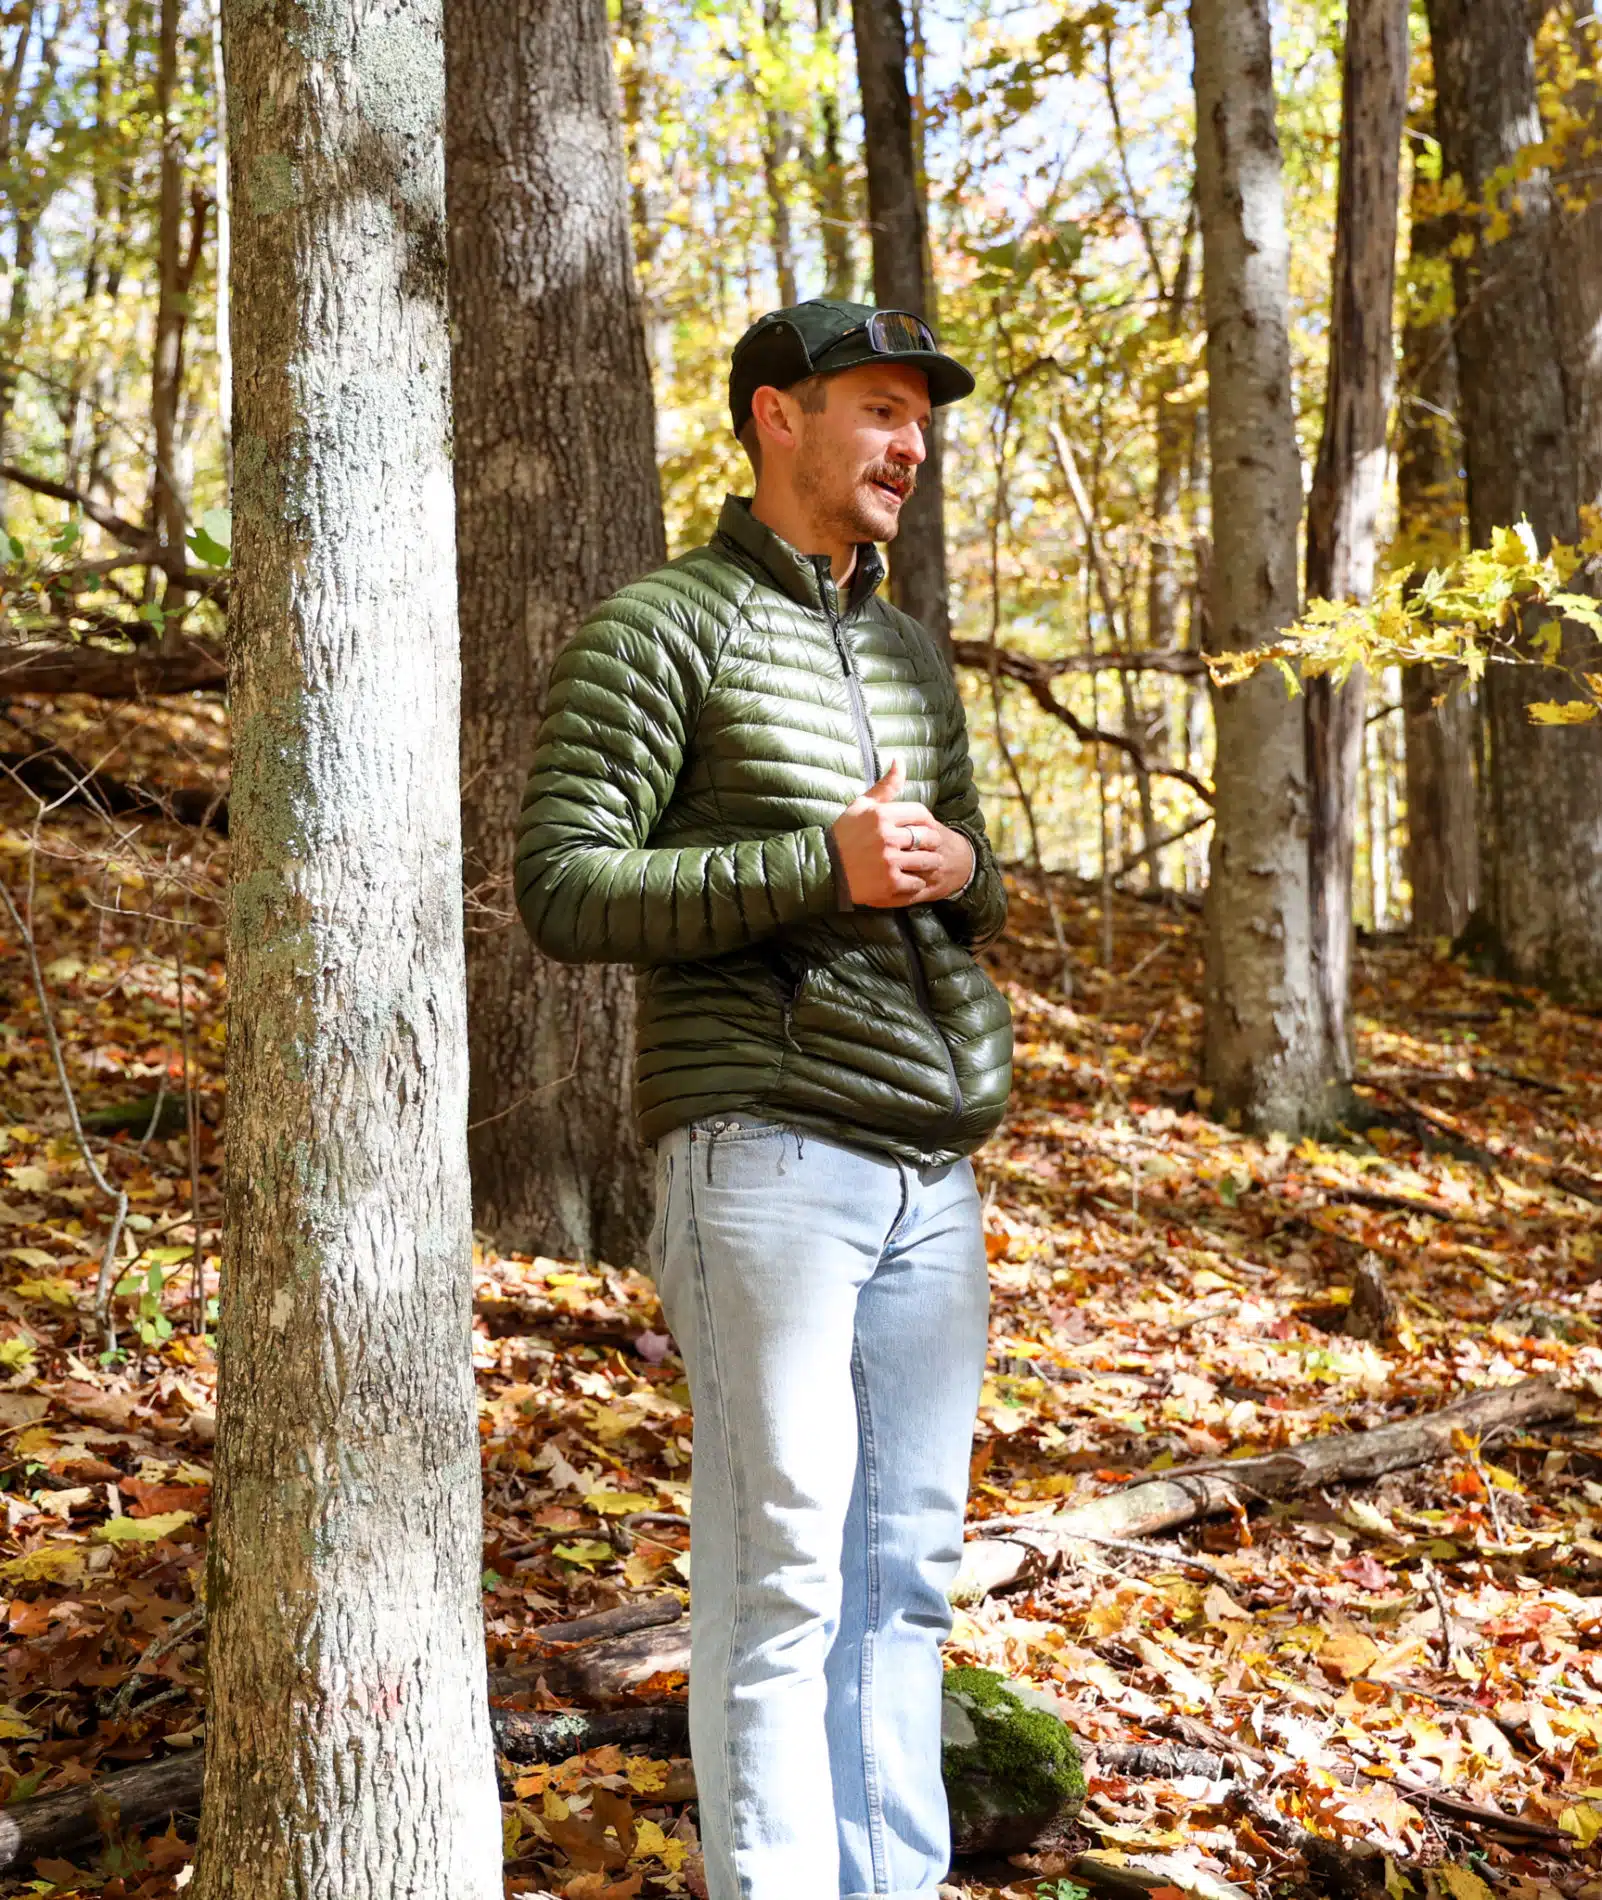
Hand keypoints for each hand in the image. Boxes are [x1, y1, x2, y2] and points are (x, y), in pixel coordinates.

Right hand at [830, 757, 975, 907]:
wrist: (825, 868)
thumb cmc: (845, 834)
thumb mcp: (861, 805)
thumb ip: (885, 786)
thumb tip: (900, 760)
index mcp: (881, 815)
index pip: (921, 813)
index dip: (928, 820)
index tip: (927, 827)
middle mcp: (887, 837)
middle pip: (927, 837)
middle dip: (933, 842)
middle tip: (932, 847)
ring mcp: (889, 861)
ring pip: (926, 860)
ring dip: (931, 862)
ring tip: (930, 863)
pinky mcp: (889, 883)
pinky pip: (916, 882)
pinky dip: (917, 882)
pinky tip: (913, 879)